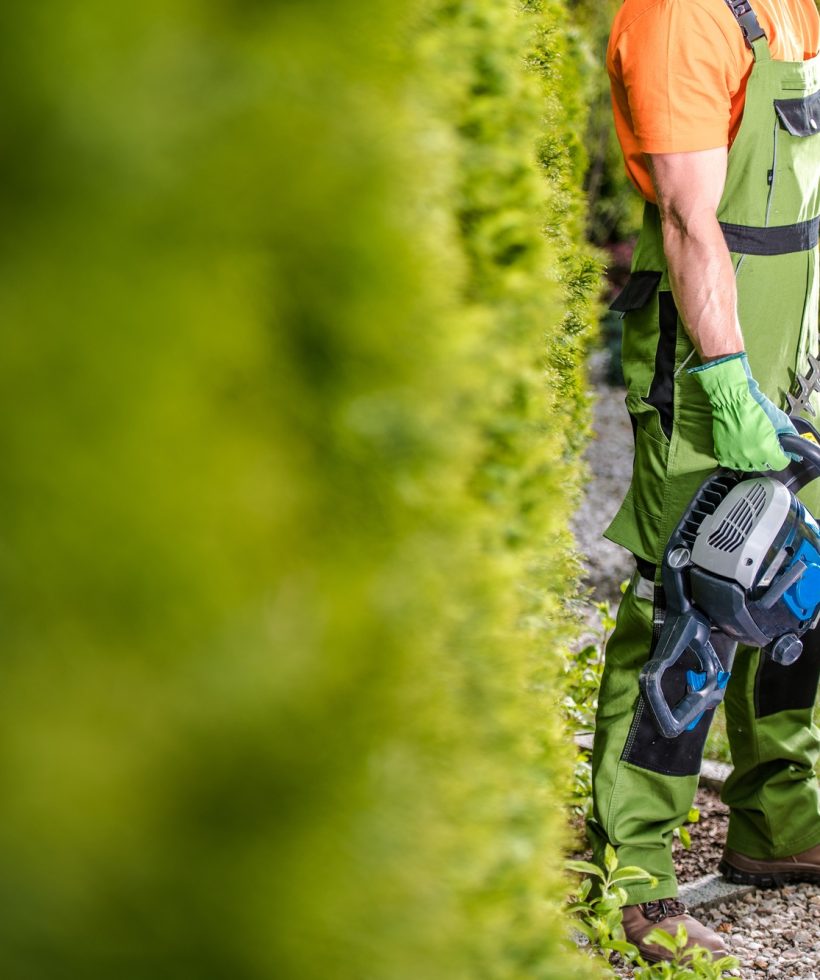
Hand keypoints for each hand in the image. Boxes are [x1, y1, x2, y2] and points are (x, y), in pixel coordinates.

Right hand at [690, 353, 794, 471]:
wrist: (731, 401)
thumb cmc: (755, 407)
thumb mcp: (779, 418)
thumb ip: (789, 435)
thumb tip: (793, 448)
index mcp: (766, 449)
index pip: (780, 464)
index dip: (782, 456)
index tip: (779, 449)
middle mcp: (751, 457)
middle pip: (765, 466)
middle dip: (767, 457)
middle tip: (764, 444)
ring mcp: (735, 457)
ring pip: (748, 466)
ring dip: (751, 458)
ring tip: (750, 445)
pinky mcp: (722, 454)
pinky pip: (732, 463)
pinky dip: (736, 457)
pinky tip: (738, 446)